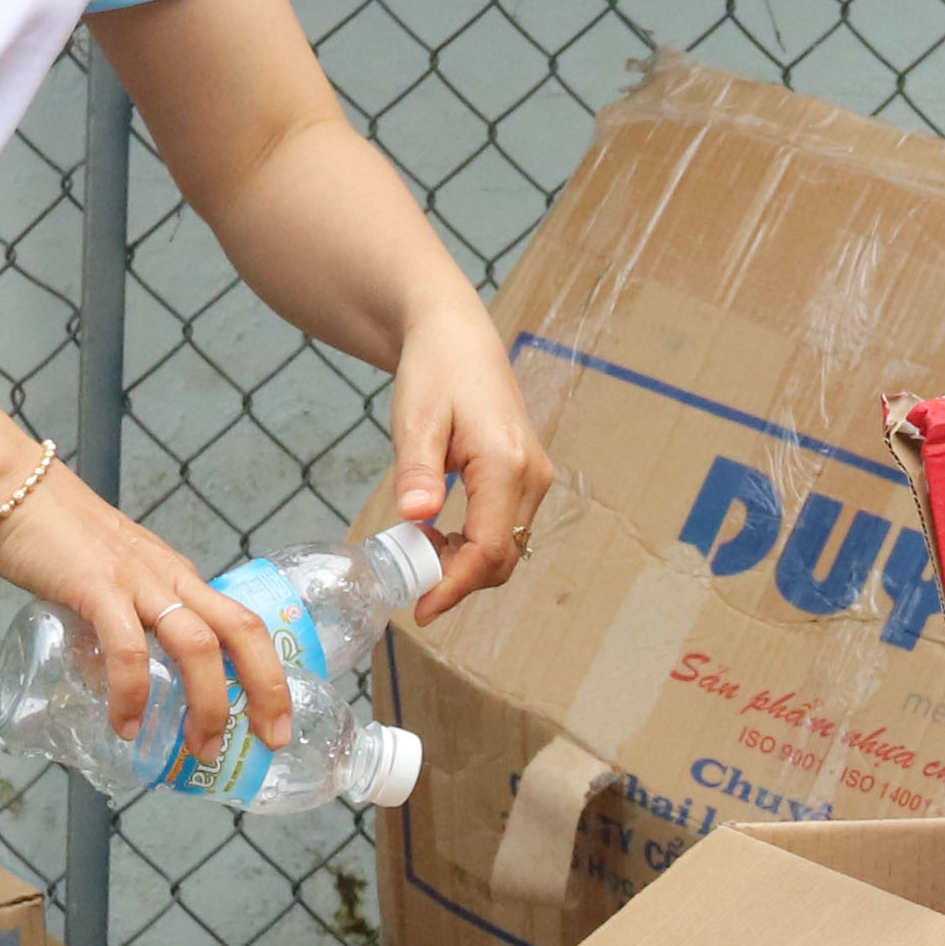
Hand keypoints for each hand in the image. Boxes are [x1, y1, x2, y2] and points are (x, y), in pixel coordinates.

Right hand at [0, 461, 293, 759]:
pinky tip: (126, 725)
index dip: (270, 675)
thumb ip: (123, 620)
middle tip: (269, 741)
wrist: (12, 488)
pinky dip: (132, 691)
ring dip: (208, 703)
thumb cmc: (55, 536)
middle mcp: (172, 579)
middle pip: (242, 631)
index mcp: (181, 579)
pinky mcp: (98, 587)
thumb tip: (119, 675)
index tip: (276, 724)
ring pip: (199, 644)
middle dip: (265, 690)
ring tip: (198, 749)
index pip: (244, 625)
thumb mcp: (112, 580)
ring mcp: (138, 581)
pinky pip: (128, 647)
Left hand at [374, 304, 551, 619]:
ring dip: (466, 565)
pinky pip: (507, 529)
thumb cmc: (434, 370)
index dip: (455, 586)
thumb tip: (416, 517)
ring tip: (418, 553)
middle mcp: (532, 476)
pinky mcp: (526, 477)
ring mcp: (534, 477)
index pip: (489, 548)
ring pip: (508, 547)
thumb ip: (417, 469)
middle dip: (459, 581)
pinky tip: (438, 535)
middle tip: (410, 583)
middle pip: (503, 557)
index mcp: (506, 464)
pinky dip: (474, 546)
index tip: (420, 609)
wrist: (456, 336)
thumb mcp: (416, 417)